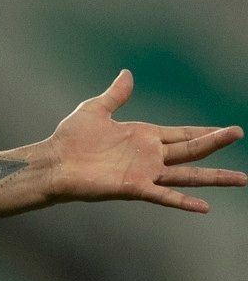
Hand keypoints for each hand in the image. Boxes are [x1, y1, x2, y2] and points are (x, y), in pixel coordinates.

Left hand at [43, 69, 245, 212]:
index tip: (230, 131)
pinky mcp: (133, 187)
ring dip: (214, 176)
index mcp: (144, 136)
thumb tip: (127, 74)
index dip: (206, 132)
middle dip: (216, 143)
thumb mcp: (95, 109)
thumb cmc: (69, 139)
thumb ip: (115, 95)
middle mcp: (149, 155)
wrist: (51, 162)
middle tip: (240, 134)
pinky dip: (183, 202)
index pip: (183, 134)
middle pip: (192, 150)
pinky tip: (204, 206)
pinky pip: (163, 196)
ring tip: (241, 178)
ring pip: (187, 174)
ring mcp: (143, 173)